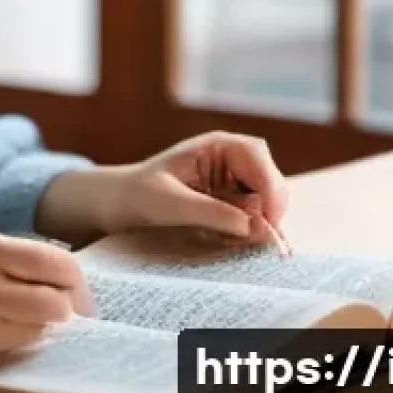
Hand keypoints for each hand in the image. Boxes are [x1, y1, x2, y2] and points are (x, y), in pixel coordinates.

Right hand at [0, 231, 93, 371]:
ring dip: (43, 323)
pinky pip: (18, 345)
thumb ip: (5, 254)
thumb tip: (58, 271)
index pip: (55, 262)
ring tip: (25, 316)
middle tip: (67, 310)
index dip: (74, 279)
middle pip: (58, 299)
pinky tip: (1, 329)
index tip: (77, 288)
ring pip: (42, 326)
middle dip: (68, 306)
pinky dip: (19, 338)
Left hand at [105, 131, 289, 249]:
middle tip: (262, 244)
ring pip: (267, 205)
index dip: (269, 185)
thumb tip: (257, 227)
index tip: (269, 220)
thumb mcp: (171, 203)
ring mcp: (235, 183)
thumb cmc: (141, 194)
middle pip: (270, 181)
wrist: (123, 206)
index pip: (256, 155)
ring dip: (262, 227)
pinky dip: (253, 235)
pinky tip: (238, 246)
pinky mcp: (234, 205)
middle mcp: (231, 160)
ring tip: (241, 245)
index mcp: (216, 145)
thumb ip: (212, 212)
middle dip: (269, 211)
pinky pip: (256, 220)